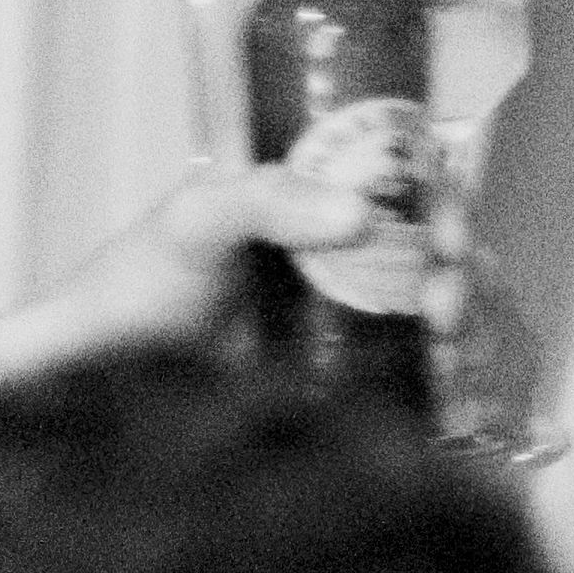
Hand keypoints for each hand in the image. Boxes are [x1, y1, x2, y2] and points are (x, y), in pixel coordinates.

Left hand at [0, 135, 449, 384]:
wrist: (101, 380)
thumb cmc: (138, 287)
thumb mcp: (194, 220)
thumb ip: (266, 200)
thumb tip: (360, 214)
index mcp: (318, 200)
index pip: (411, 182)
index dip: (448, 201)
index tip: (450, 235)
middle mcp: (350, 258)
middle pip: (445, 253)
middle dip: (467, 277)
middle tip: (444, 308)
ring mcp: (358, 324)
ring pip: (450, 315)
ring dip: (472, 329)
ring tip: (447, 350)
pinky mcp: (359, 386)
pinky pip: (431, 378)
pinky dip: (459, 381)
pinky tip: (454, 390)